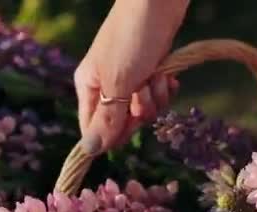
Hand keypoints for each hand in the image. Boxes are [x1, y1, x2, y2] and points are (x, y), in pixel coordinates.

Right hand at [74, 0, 188, 153]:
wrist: (159, 0)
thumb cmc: (133, 39)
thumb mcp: (118, 83)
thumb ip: (106, 119)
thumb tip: (89, 151)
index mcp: (89, 87)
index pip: (93, 129)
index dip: (113, 134)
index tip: (129, 124)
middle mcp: (106, 86)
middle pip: (122, 123)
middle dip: (139, 111)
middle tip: (142, 89)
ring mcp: (130, 79)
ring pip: (144, 110)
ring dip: (155, 96)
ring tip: (156, 74)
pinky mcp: (150, 72)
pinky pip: (158, 95)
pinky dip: (165, 87)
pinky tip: (168, 74)